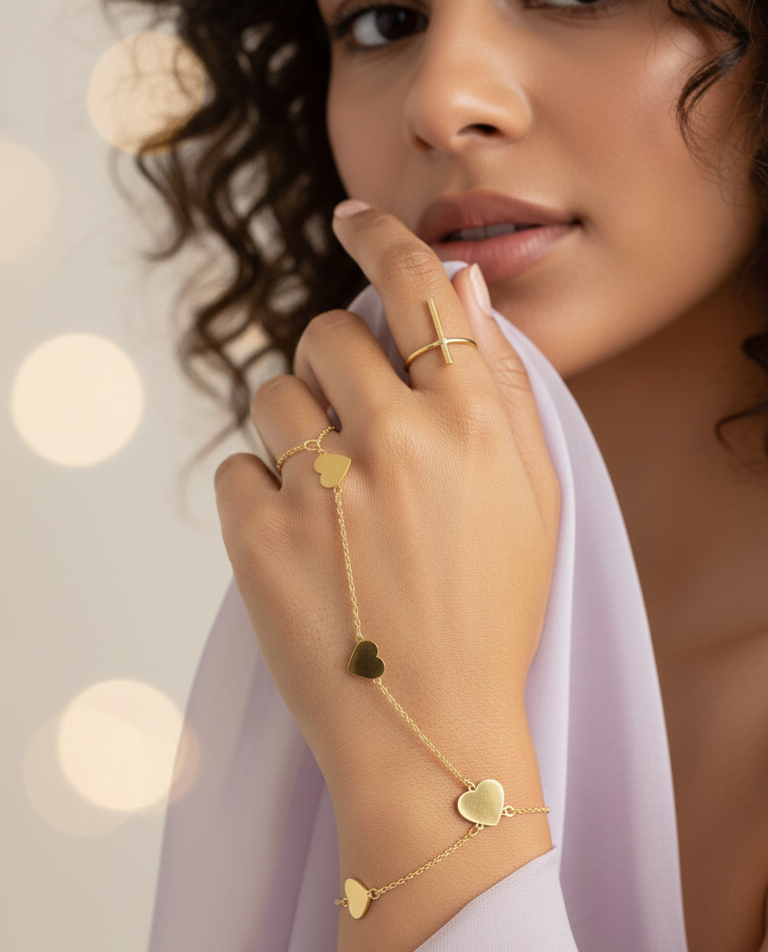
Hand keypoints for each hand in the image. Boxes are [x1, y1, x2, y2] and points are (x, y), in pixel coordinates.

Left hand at [215, 205, 559, 846]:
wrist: (432, 734)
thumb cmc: (490, 617)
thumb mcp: (533, 499)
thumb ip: (500, 385)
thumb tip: (465, 287)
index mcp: (470, 421)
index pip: (415, 283)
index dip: (378, 238)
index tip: (350, 218)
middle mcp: (395, 439)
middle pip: (323, 334)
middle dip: (331, 370)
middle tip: (352, 433)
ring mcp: (321, 488)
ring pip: (271, 396)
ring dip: (294, 434)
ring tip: (331, 505)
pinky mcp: (258, 537)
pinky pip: (237, 467)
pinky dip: (262, 496)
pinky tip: (304, 548)